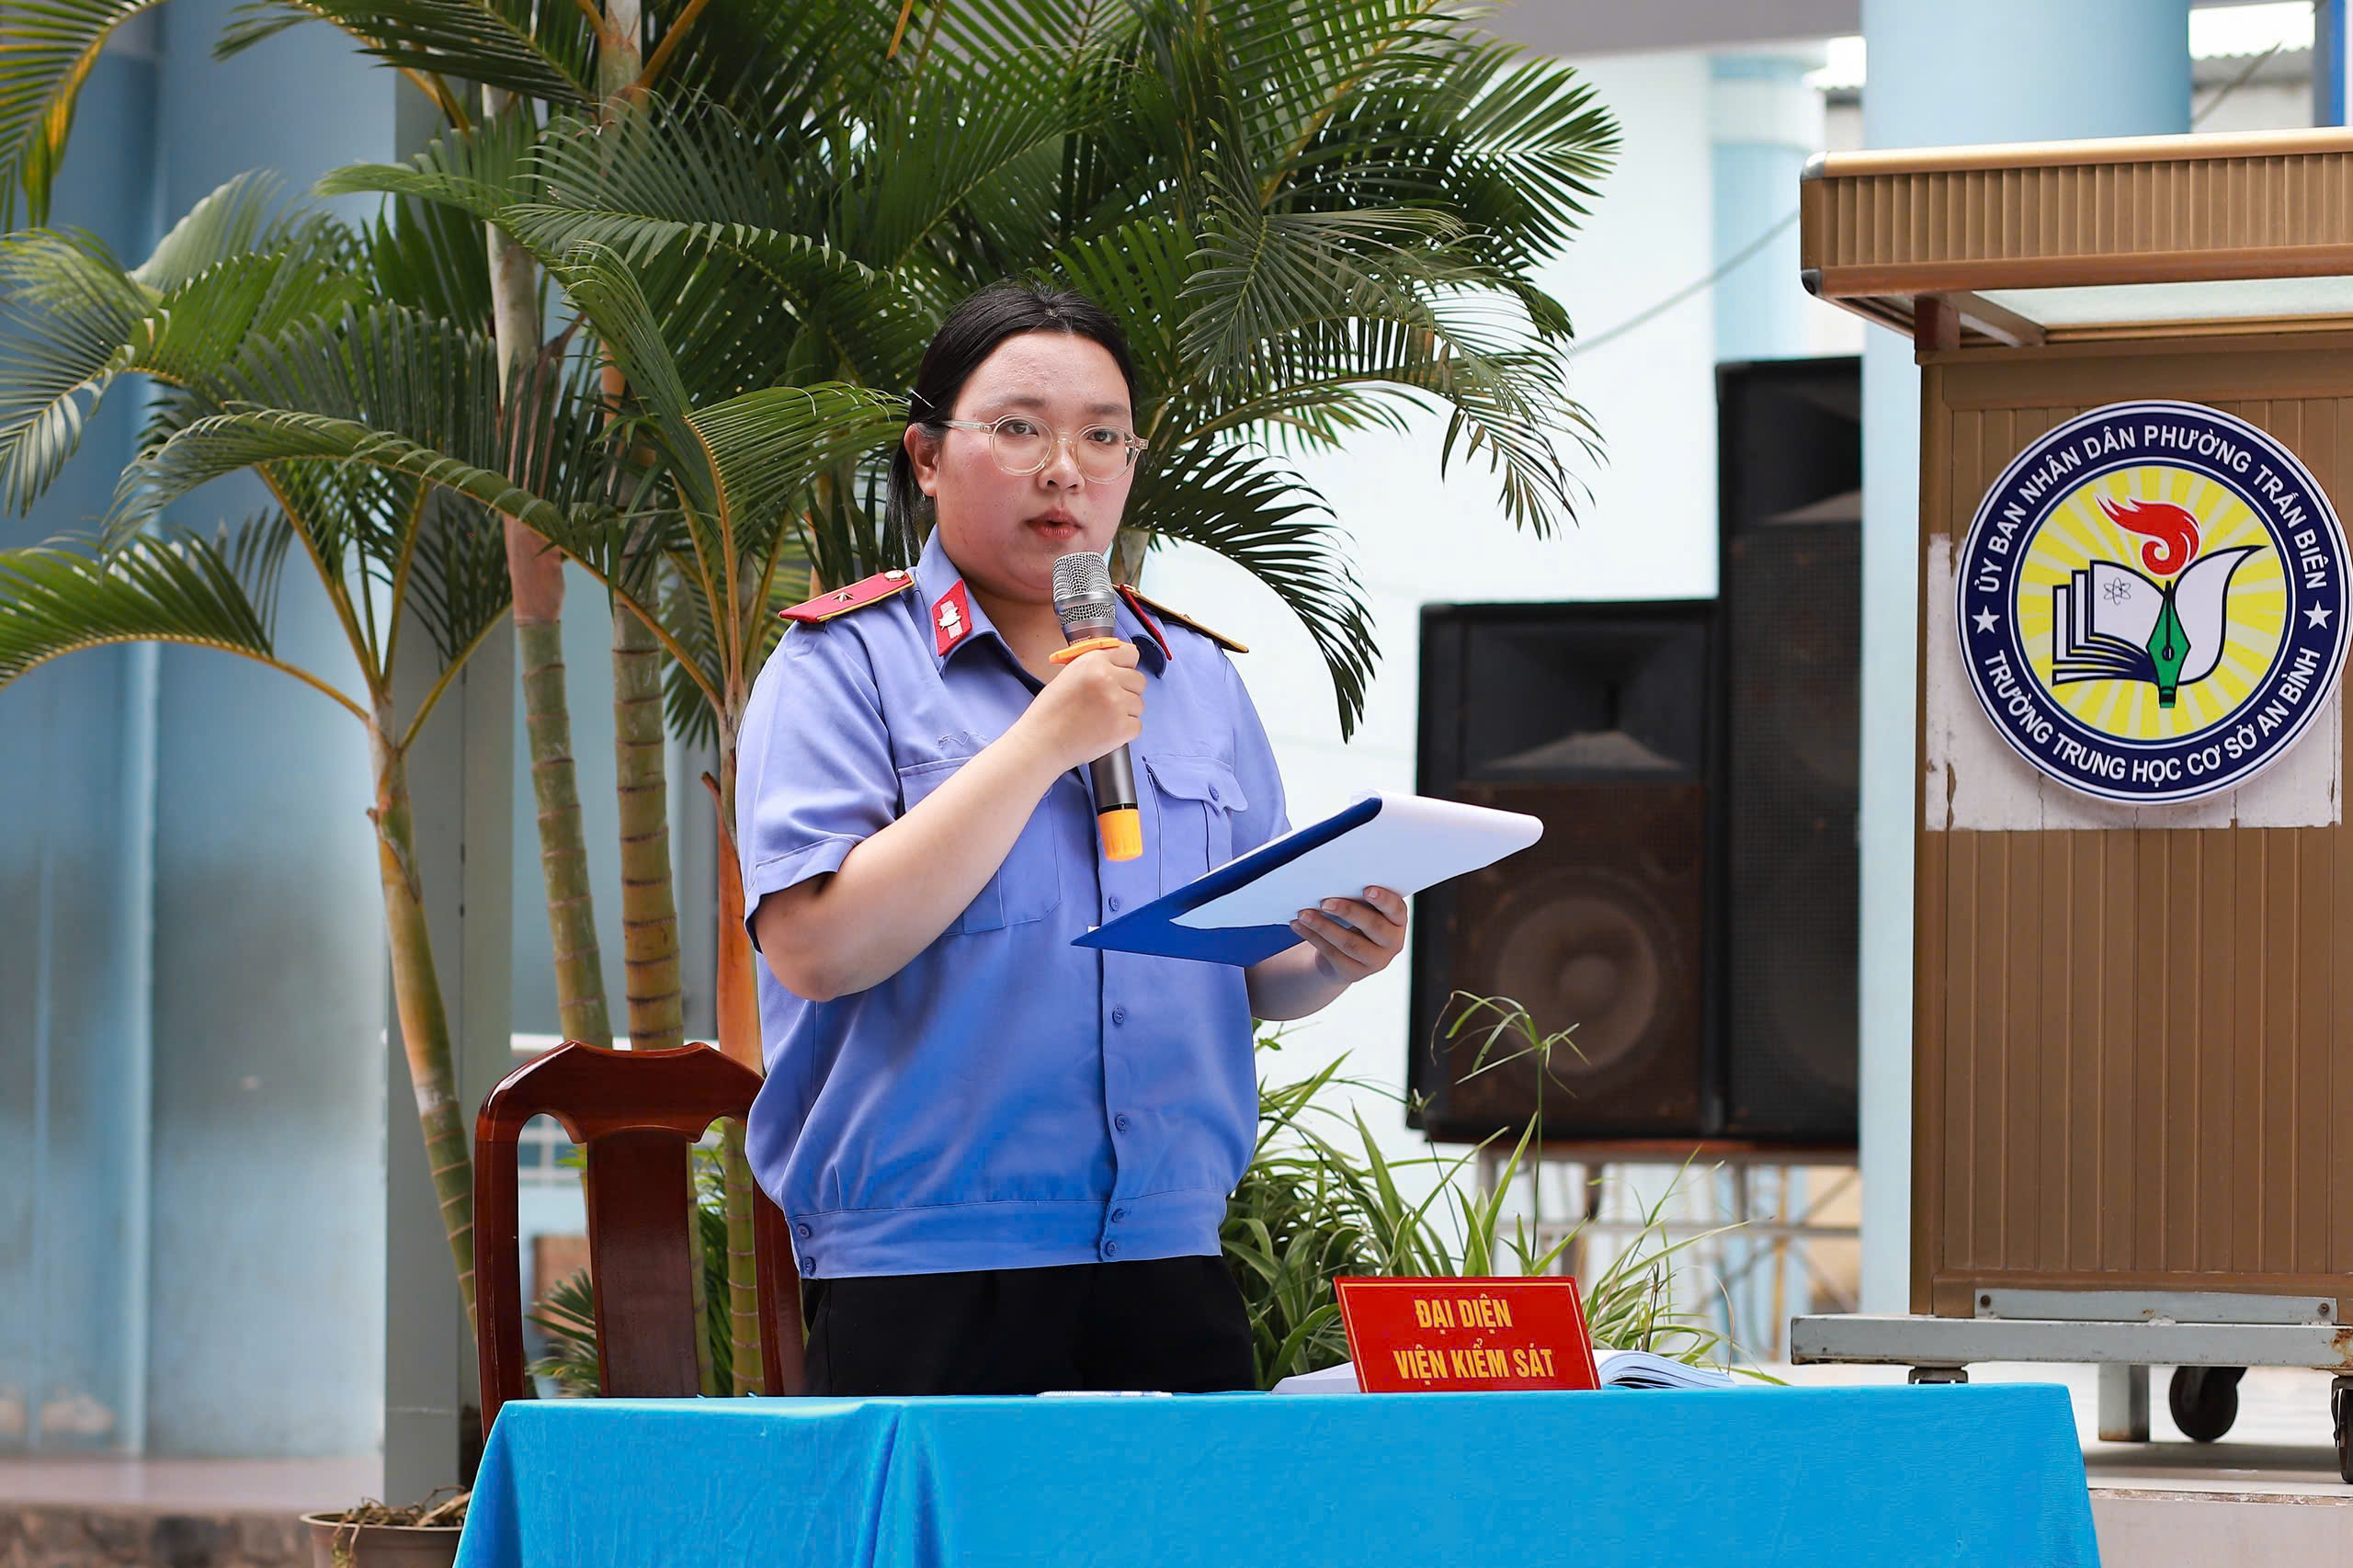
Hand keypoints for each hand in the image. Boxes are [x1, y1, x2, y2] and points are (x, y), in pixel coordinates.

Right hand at [1017, 640, 1143, 772]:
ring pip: (1139, 705)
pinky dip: (1124, 731)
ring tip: (1101, 720)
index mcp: (1093, 661)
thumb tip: (1120, 666)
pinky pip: (1136, 725)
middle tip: (1107, 703)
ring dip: (1125, 712)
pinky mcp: (1123, 727)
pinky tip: (1104, 732)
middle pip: (1139, 681)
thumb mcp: (1068, 675)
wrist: (1041, 743)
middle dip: (1127, 691)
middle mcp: (1108, 678)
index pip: (1130, 653)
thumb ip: (1096, 667)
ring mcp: (1117, 704)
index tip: (1121, 675)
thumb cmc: (1049, 712)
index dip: (1126, 667)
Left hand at [1290, 885, 1407, 984]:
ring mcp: (1375, 961)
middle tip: (1325, 901)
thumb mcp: (1363, 908)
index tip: (1367, 889)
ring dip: (1323, 926)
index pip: (1396, 909)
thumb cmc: (1356, 920)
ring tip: (1304, 913)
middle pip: (1373, 926)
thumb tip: (1333, 880)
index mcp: (1397, 920)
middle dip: (1348, 911)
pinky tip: (1299, 925)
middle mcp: (1392, 942)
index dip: (1383, 900)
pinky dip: (1313, 937)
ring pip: (1349, 943)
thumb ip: (1358, 897)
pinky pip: (1332, 954)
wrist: (1345, 954)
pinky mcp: (1355, 973)